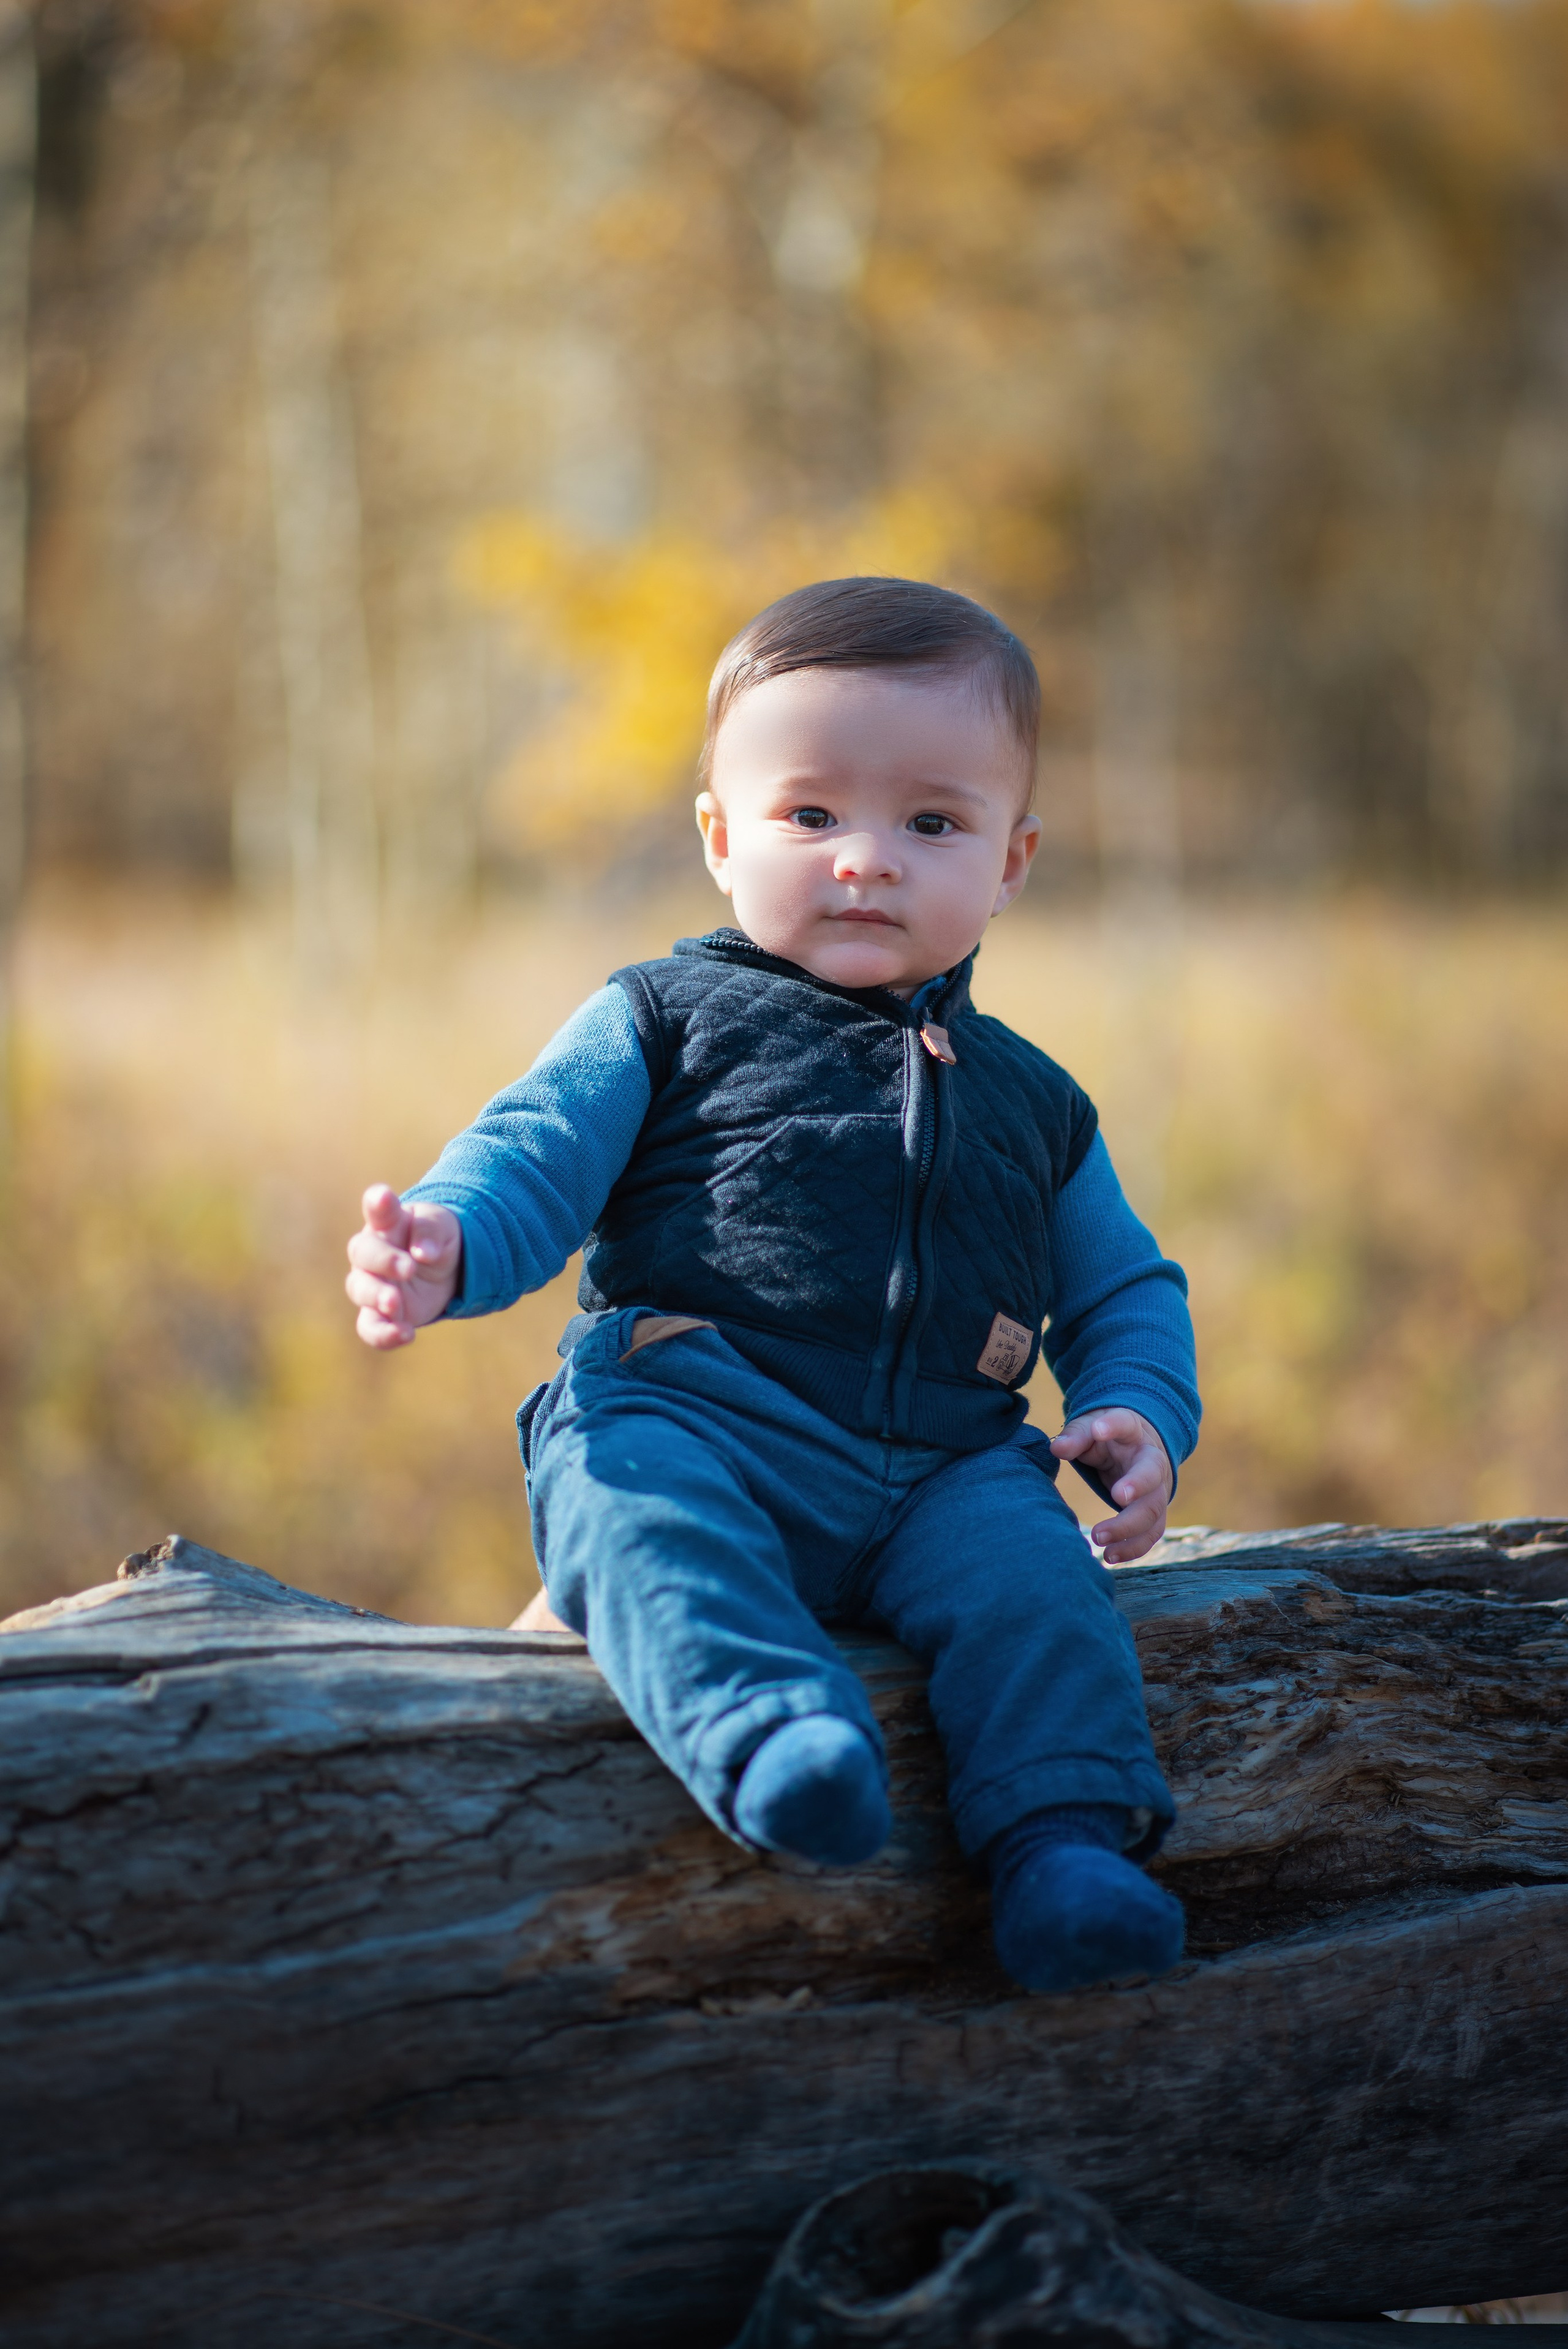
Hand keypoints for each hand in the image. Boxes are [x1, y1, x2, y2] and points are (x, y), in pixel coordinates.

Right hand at [345, 1185, 461, 1348]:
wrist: (442, 1269)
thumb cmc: (435, 1238)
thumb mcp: (443, 1227)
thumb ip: (431, 1232)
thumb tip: (424, 1253)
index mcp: (387, 1222)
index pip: (378, 1209)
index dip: (377, 1202)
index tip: (382, 1197)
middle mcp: (372, 1252)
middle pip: (363, 1253)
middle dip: (384, 1261)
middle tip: (408, 1268)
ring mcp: (371, 1283)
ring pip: (360, 1290)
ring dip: (377, 1297)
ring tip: (395, 1304)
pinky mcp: (379, 1314)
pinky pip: (371, 1328)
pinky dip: (384, 1334)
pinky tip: (406, 1335)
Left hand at [1050, 1408, 1171, 1563]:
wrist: (1136, 1447)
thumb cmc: (1106, 1437)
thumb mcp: (1090, 1428)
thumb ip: (1075, 1437)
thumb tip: (1057, 1448)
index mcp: (1133, 1431)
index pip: (1126, 1424)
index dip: (1114, 1425)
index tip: (1098, 1429)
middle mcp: (1152, 1460)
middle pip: (1151, 1474)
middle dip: (1137, 1486)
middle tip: (1117, 1496)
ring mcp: (1157, 1488)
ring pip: (1153, 1510)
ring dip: (1129, 1528)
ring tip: (1099, 1538)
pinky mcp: (1155, 1512)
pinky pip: (1151, 1533)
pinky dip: (1133, 1548)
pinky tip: (1109, 1557)